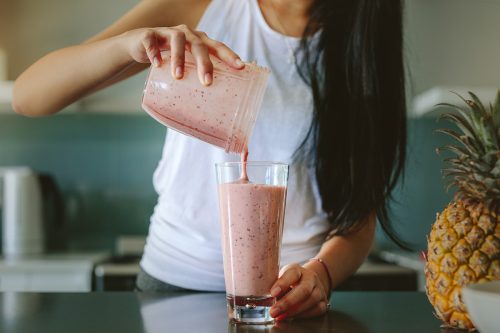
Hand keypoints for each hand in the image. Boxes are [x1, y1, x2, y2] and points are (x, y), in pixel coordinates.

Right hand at [120, 25, 243, 84]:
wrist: (140, 44)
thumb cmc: (169, 59)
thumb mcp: (185, 66)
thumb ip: (195, 80)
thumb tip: (206, 114)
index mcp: (199, 41)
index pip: (217, 46)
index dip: (229, 55)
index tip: (240, 67)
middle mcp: (187, 34)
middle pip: (199, 45)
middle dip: (204, 63)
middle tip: (207, 81)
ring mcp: (168, 32)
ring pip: (177, 40)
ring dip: (179, 58)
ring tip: (178, 76)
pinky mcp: (149, 35)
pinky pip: (152, 41)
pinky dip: (155, 52)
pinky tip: (157, 64)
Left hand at [269, 263, 329, 320]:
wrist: (310, 280)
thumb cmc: (291, 280)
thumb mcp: (282, 277)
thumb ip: (275, 286)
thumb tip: (264, 300)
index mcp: (297, 269)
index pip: (292, 274)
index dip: (282, 283)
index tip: (272, 293)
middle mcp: (311, 278)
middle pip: (303, 290)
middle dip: (287, 303)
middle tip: (274, 311)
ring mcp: (319, 289)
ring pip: (311, 300)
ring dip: (294, 311)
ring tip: (280, 316)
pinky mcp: (323, 301)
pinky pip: (317, 310)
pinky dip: (304, 315)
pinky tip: (292, 317)